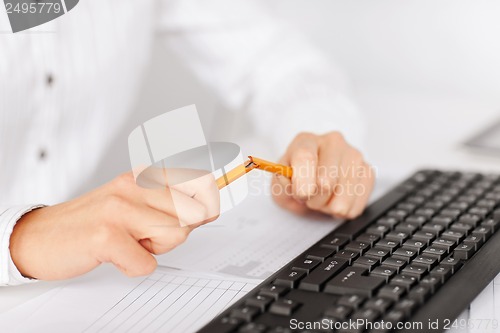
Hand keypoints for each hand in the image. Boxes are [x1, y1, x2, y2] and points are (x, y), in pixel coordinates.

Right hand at [10, 171, 219, 279]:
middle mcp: (134, 185)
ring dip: (156, 249)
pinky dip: (135, 266)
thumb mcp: (134, 202)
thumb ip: (170, 203)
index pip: (200, 180)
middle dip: (180, 232)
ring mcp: (120, 208)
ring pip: (176, 234)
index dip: (210, 202)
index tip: (207, 211)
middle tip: (151, 234)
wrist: (41, 236)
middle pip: (193, 213)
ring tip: (131, 242)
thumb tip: (210, 207)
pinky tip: (116, 255)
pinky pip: (147, 263)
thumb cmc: (93, 222)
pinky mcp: (106, 235)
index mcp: (144, 175)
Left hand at [272, 131, 374, 218]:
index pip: (305, 156)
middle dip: (314, 200)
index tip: (301, 195)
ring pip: (343, 197)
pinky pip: (356, 205)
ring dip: (329, 207)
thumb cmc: (296, 180)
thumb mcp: (280, 183)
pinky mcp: (368, 172)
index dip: (302, 181)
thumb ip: (281, 183)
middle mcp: (333, 142)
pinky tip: (336, 200)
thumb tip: (289, 182)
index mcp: (306, 141)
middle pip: (326, 181)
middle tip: (308, 197)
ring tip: (323, 198)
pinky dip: (344, 211)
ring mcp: (354, 156)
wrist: (313, 182)